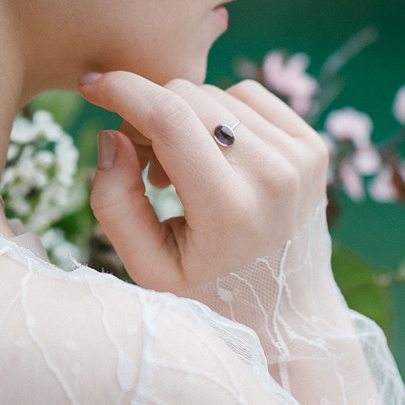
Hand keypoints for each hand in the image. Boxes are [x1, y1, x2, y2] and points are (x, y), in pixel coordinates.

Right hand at [80, 71, 331, 305]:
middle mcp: (273, 175)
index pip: (168, 117)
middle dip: (150, 115)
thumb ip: (115, 202)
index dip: (121, 90)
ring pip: (216, 92)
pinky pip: (249, 96)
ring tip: (184, 173)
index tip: (90, 87)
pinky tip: (216, 157)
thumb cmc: (210, 296)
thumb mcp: (148, 268)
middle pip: (188, 96)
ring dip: (186, 119)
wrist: (290, 317)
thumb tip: (112, 135)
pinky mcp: (314, 146)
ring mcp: (300, 158)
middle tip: (145, 166)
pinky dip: (221, 114)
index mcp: (229, 209)